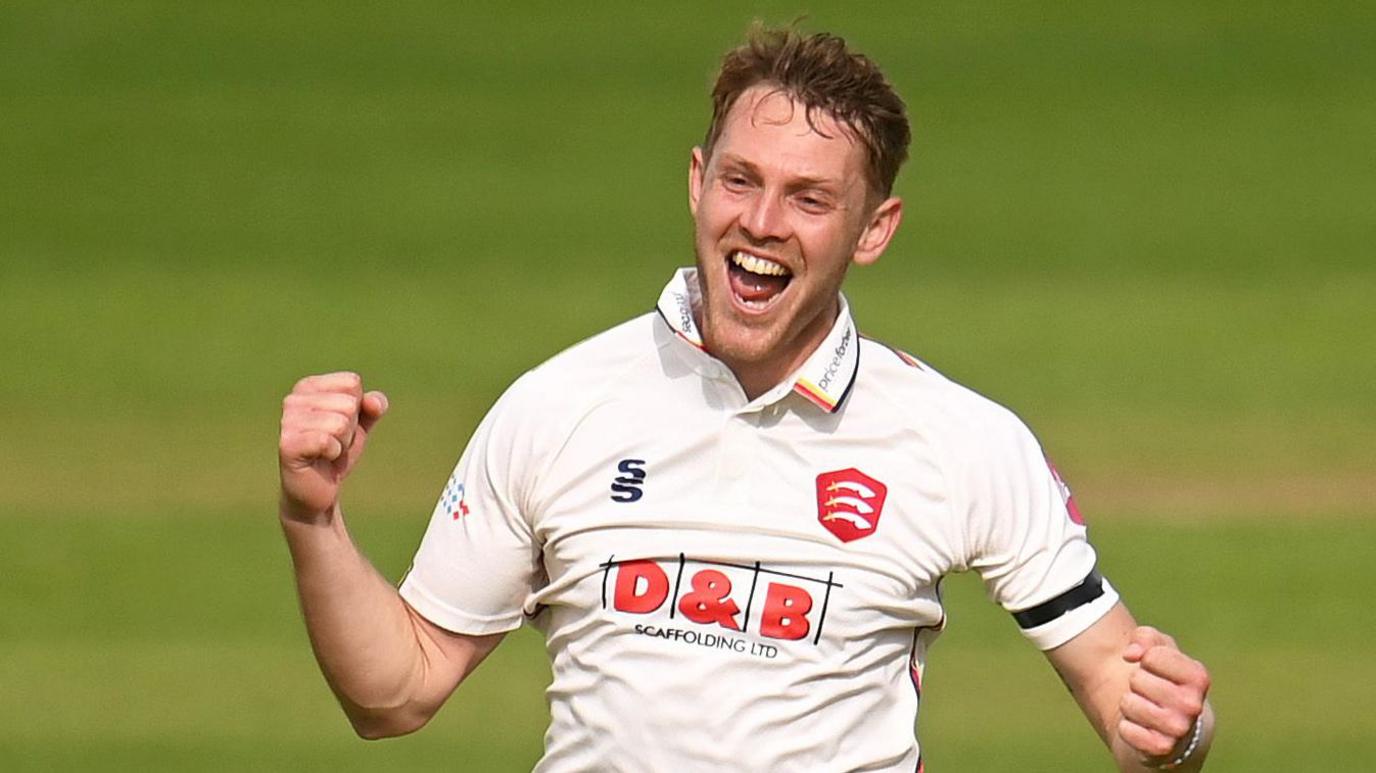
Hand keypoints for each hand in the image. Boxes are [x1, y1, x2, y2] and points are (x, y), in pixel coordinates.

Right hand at [278, 372, 387, 521]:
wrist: (319, 490)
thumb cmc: (337, 452)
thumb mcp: (361, 425)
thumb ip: (373, 406)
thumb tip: (373, 402)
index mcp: (308, 386)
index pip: (352, 383)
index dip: (357, 408)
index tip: (341, 426)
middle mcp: (293, 399)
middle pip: (348, 404)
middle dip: (349, 429)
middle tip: (334, 443)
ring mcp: (287, 422)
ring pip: (340, 423)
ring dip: (341, 443)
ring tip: (327, 452)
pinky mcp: (287, 445)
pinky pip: (327, 441)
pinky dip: (333, 453)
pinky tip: (321, 459)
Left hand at [1118, 626, 1210, 766]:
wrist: (1171, 727)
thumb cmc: (1163, 680)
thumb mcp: (1159, 650)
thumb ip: (1146, 637)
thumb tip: (1131, 654)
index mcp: (1198, 677)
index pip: (1152, 655)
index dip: (1145, 659)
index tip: (1153, 668)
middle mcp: (1193, 704)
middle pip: (1136, 679)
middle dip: (1136, 683)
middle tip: (1149, 693)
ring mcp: (1179, 729)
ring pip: (1127, 703)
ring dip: (1129, 705)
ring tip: (1145, 710)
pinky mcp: (1162, 749)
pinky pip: (1125, 729)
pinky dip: (1126, 727)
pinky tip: (1142, 729)